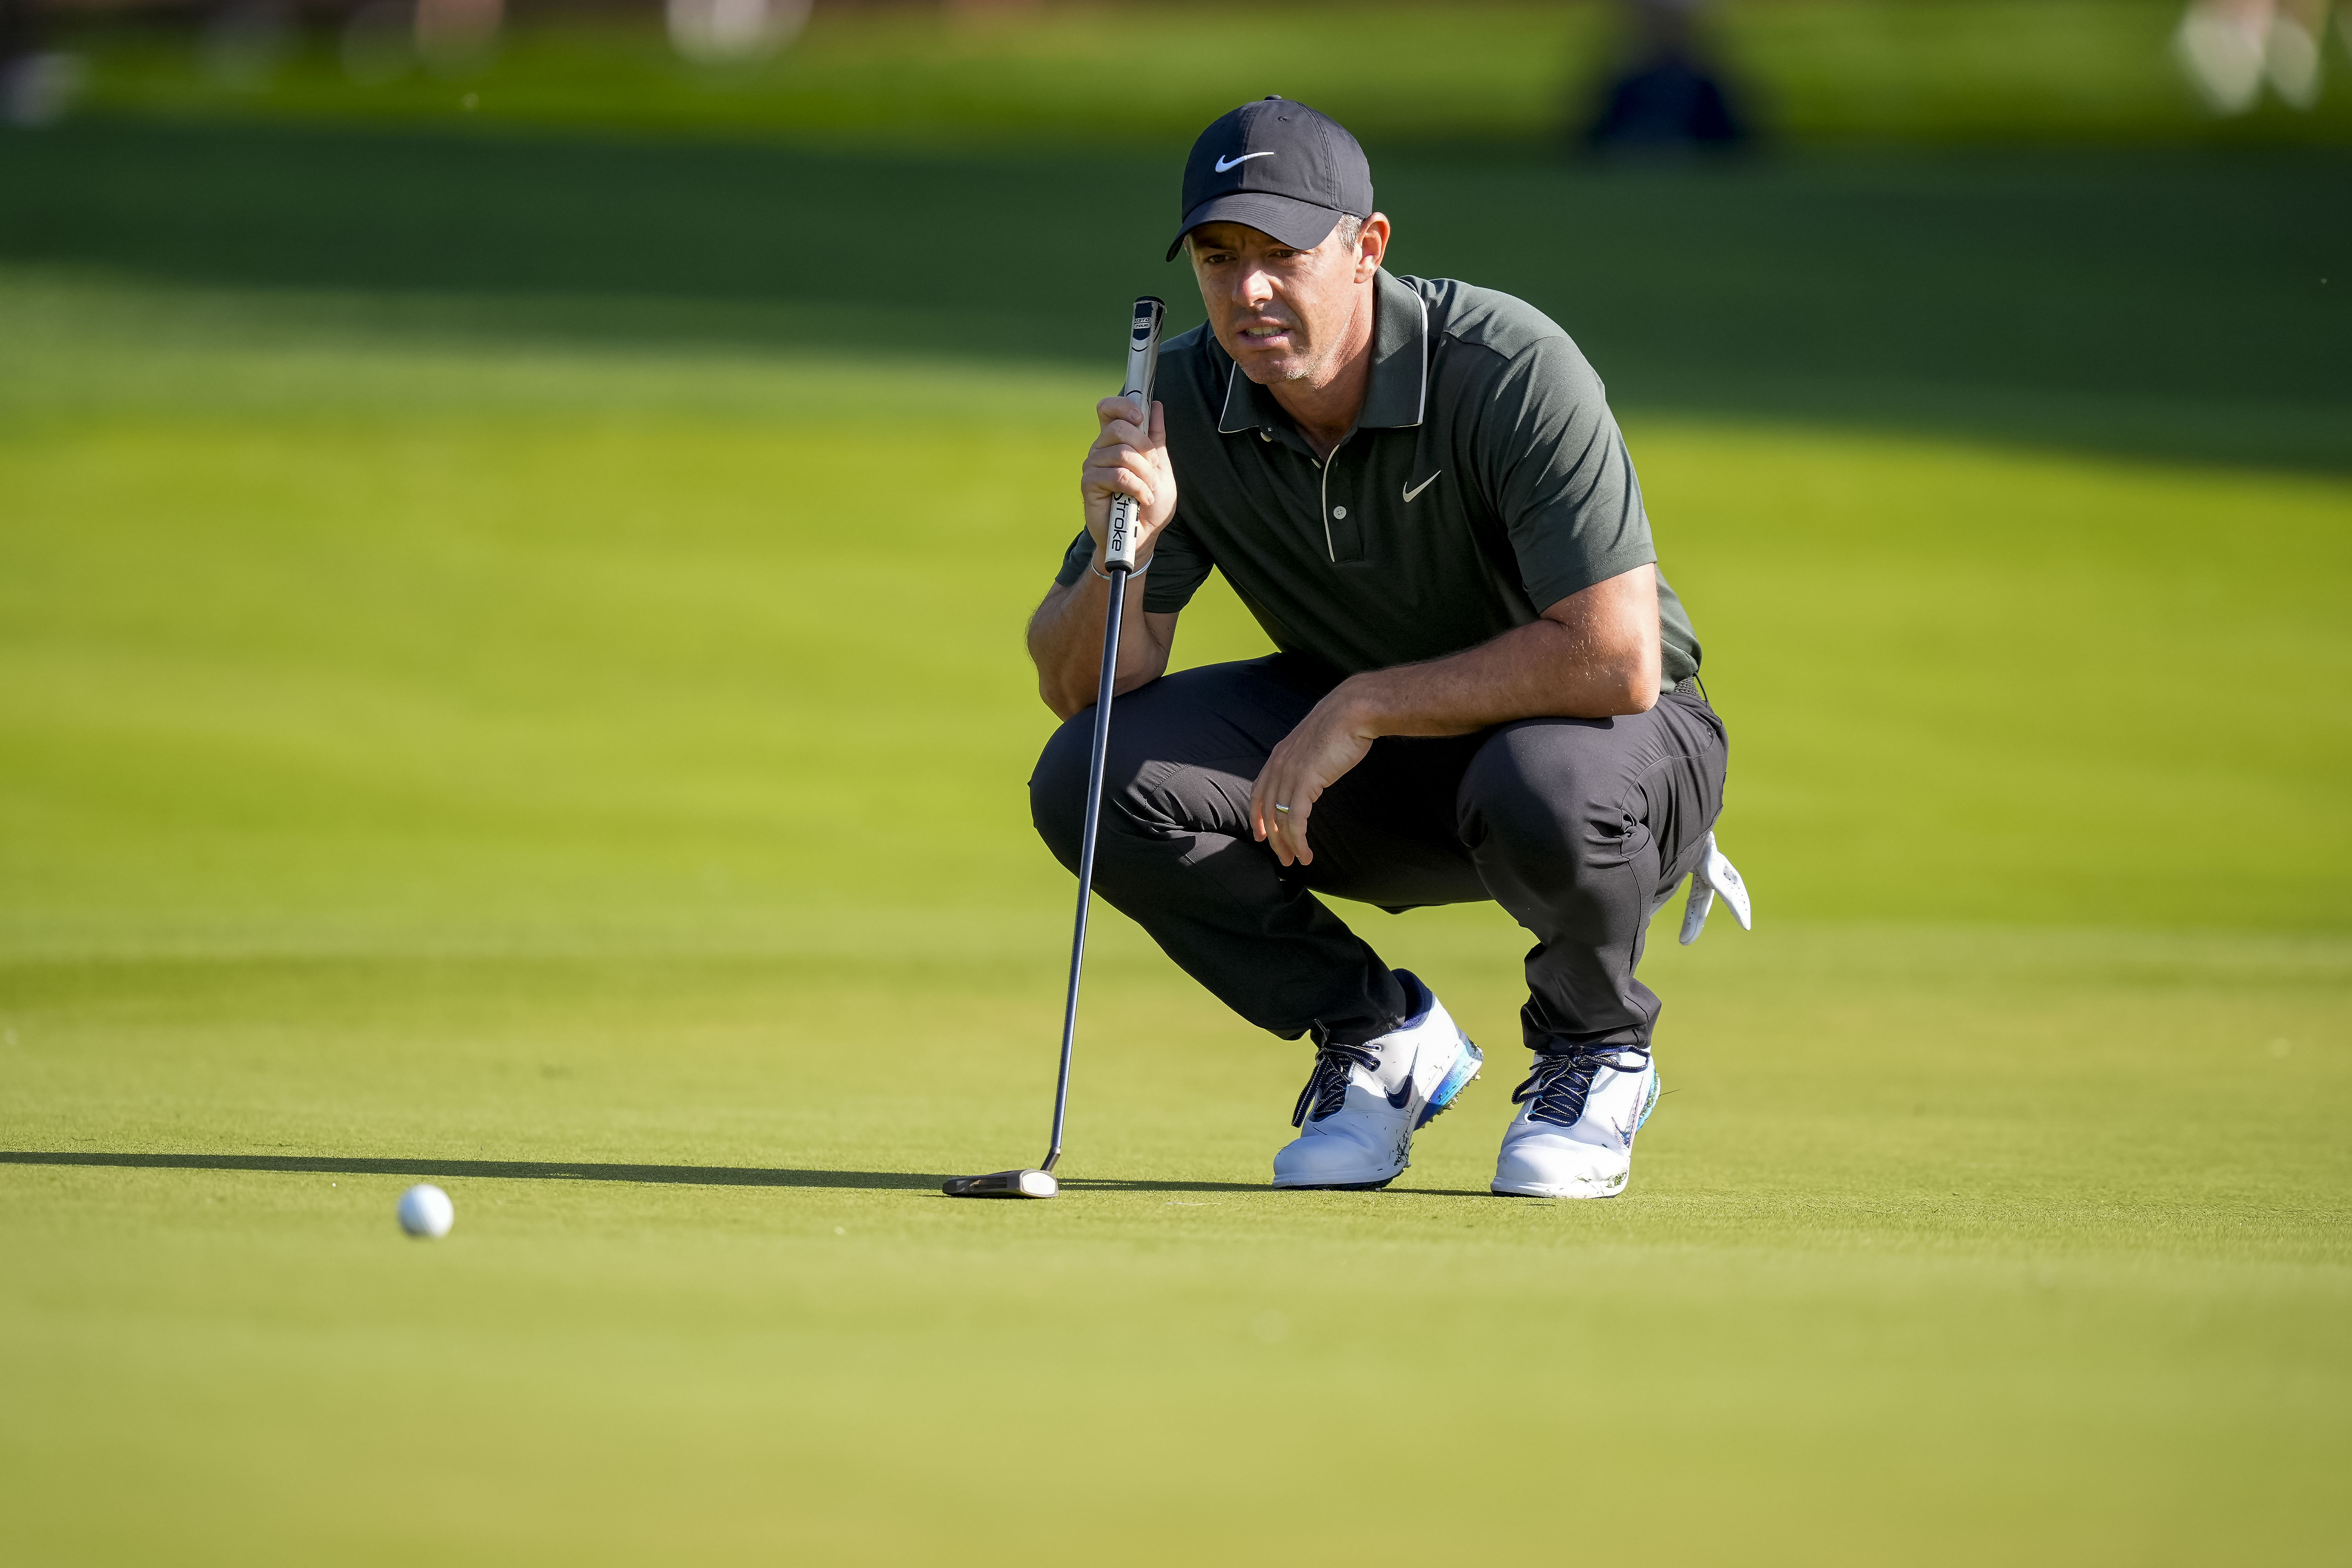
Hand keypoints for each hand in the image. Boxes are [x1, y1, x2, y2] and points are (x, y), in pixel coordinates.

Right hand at [1080, 396, 1175, 561]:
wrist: (1143, 535)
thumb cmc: (1150, 503)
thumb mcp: (1160, 466)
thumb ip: (1156, 437)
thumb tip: (1155, 405)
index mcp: (1115, 440)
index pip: (1107, 409)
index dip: (1122, 406)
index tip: (1140, 418)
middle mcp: (1100, 449)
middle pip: (1119, 428)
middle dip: (1145, 449)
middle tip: (1153, 470)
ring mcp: (1092, 466)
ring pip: (1121, 453)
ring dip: (1144, 474)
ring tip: (1148, 490)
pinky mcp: (1089, 484)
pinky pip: (1117, 475)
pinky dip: (1137, 487)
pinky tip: (1142, 499)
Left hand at [1250, 687, 1379, 866]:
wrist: (1353, 711)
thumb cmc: (1342, 725)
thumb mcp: (1316, 744)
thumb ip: (1308, 759)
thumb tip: (1314, 771)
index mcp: (1279, 756)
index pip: (1258, 791)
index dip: (1257, 816)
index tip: (1261, 834)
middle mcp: (1278, 765)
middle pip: (1267, 810)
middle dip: (1273, 838)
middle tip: (1283, 858)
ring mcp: (1289, 774)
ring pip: (1280, 819)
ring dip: (1287, 845)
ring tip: (1296, 860)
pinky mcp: (1305, 782)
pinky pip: (1296, 821)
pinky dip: (1298, 841)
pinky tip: (1306, 853)